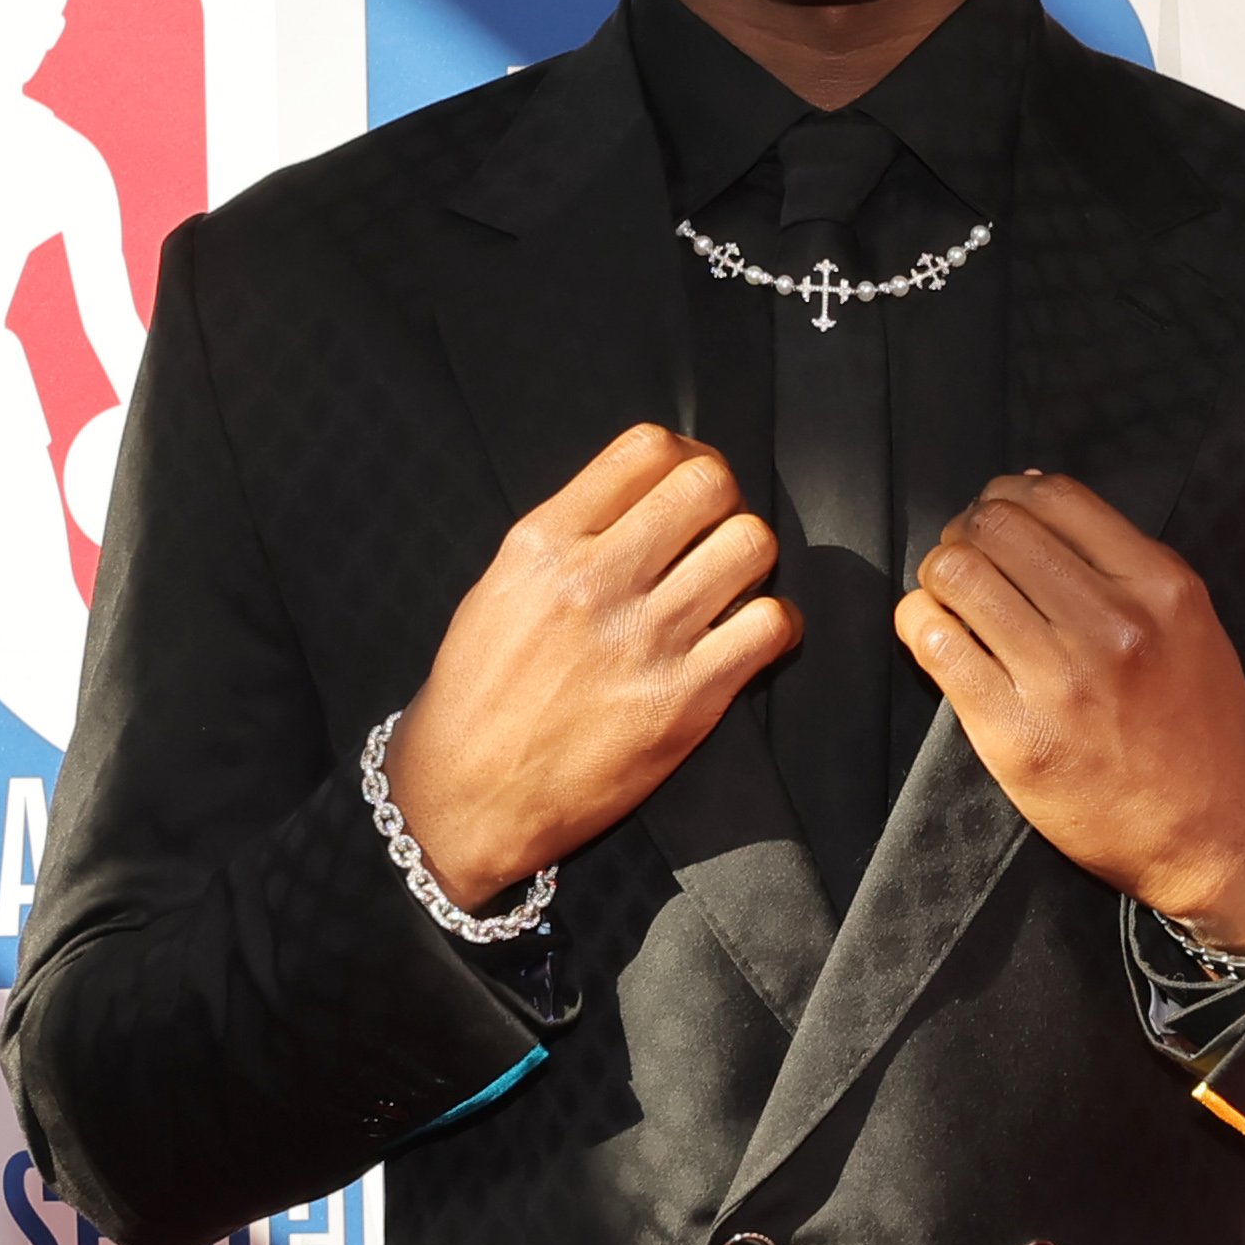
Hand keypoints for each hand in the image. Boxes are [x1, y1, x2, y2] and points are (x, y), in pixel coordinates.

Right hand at [383, 425, 792, 910]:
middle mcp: (595, 580)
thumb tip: (644, 501)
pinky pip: (769, 626)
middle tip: (714, 538)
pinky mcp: (683, 699)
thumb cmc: (479, 695)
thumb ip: (569, 537)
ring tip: (732, 588)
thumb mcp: (501, 588)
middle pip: (709, 485)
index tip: (689, 488)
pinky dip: (778, 626)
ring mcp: (643, 639)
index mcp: (544, 542)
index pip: (647, 448)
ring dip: (751, 561)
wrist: (465, 795)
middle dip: (724, 504)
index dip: (686, 459)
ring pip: (750, 545)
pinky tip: (756, 638)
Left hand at [897, 471, 1244, 944]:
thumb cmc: (1199, 727)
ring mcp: (1061, 680)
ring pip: (955, 574)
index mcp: (1159, 586)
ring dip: (939, 578)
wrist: (1217, 834)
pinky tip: (937, 639)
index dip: (1007, 497)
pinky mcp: (1014, 734)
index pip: (1053, 495)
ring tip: (951, 603)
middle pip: (995, 525)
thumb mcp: (1188, 622)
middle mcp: (1112, 624)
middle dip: (965, 533)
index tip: (998, 523)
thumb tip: (1029, 489)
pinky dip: (920, 626)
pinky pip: (934, 643)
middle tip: (966, 564)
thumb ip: (1119, 560)